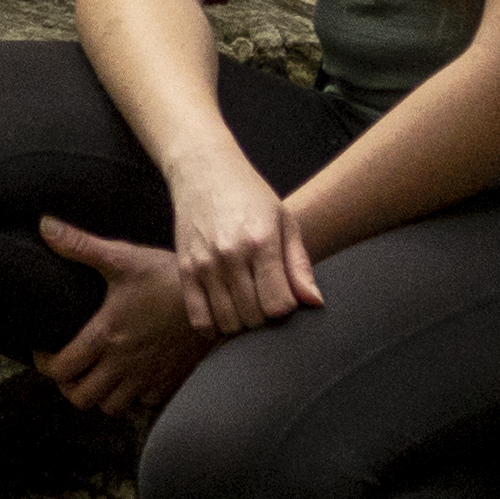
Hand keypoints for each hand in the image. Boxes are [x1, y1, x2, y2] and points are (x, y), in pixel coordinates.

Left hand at [32, 212, 256, 418]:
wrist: (216, 298)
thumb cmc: (167, 277)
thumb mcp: (123, 257)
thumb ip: (80, 245)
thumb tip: (46, 226)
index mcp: (105, 336)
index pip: (61, 369)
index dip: (45, 365)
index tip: (45, 352)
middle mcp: (123, 364)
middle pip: (81, 398)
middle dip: (68, 387)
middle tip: (69, 368)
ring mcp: (147, 377)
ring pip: (111, 407)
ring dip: (99, 395)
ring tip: (97, 375)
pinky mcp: (169, 381)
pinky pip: (143, 402)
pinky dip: (133, 395)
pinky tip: (131, 376)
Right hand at [165, 173, 317, 336]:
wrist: (204, 171)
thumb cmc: (249, 195)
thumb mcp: (284, 221)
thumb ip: (299, 264)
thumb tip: (314, 302)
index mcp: (261, 242)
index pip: (279, 305)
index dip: (287, 308)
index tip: (285, 295)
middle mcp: (230, 255)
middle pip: (254, 318)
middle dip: (265, 317)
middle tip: (265, 299)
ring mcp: (204, 265)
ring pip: (228, 323)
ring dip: (242, 324)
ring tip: (246, 305)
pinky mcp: (184, 271)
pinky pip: (199, 319)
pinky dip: (214, 327)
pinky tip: (224, 313)